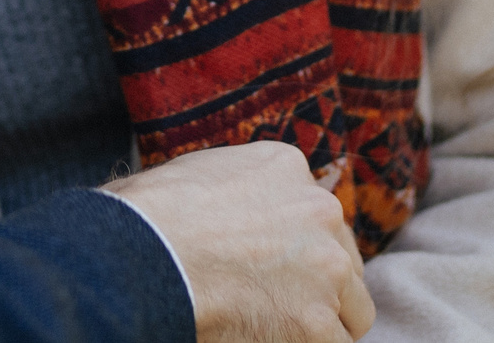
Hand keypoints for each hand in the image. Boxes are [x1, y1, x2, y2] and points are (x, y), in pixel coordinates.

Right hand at [105, 141, 373, 341]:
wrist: (141, 256)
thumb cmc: (144, 217)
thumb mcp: (197, 172)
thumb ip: (235, 188)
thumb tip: (224, 211)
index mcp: (286, 166)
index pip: (317, 213)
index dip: (299, 247)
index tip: (278, 267)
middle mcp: (319, 210)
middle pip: (345, 259)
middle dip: (321, 284)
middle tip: (283, 304)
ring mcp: (326, 267)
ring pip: (353, 309)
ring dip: (323, 322)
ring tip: (281, 330)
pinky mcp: (318, 322)